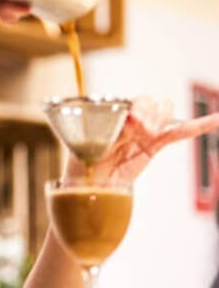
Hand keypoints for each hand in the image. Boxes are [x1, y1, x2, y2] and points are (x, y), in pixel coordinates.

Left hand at [65, 96, 218, 182]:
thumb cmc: (83, 162)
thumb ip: (113, 133)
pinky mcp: (155, 143)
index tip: (134, 122)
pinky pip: (179, 132)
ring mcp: (143, 130)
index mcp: (110, 114)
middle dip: (148, 115)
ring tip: (149, 136)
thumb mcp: (92, 146)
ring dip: (160, 122)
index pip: (131, 101)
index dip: (137, 109)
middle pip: (149, 103)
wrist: (91, 185)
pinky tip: (215, 119)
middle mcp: (128, 119)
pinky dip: (198, 125)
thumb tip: (132, 123)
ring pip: (163, 113)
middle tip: (140, 131)